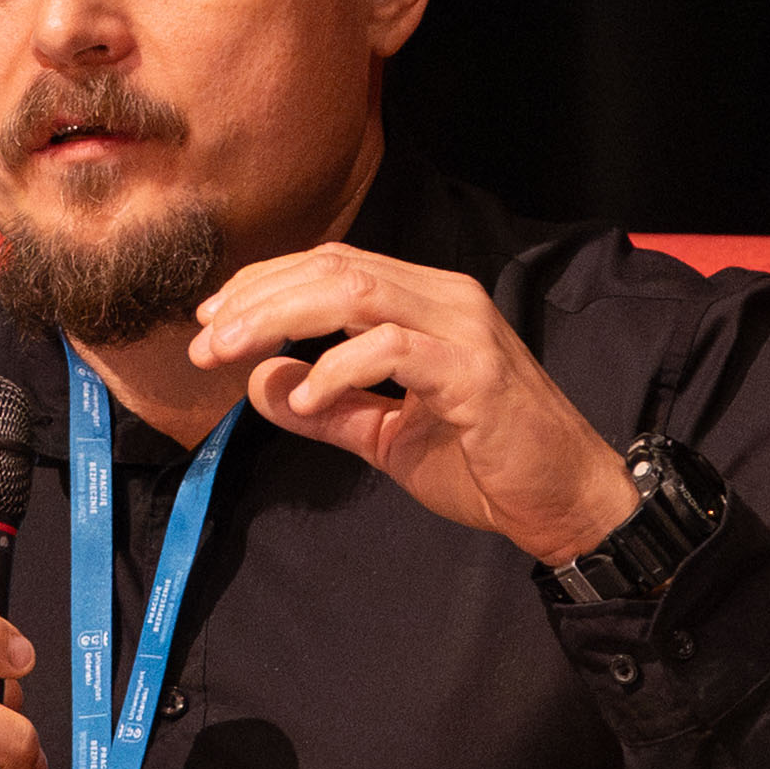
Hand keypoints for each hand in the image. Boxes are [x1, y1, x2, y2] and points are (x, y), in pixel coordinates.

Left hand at [183, 244, 636, 562]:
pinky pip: (392, 350)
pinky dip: (337, 368)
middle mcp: (445, 300)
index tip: (211, 321)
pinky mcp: (475, 373)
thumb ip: (325, 408)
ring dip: (281, 319)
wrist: (564, 501)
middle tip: (204, 341)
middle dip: (257, 299)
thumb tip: (258, 382)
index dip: (264, 284)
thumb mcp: (386, 435)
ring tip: (233, 356)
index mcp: (425, 303)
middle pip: (334, 269)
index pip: (333, 266)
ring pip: (355, 293)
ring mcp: (463, 331)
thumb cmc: (486, 464)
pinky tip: (305, 399)